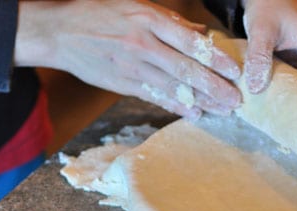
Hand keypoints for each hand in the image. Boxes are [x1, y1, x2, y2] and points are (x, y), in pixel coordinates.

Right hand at [15, 0, 242, 119]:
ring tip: (223, 110)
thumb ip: (171, 21)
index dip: (216, 59)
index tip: (235, 71)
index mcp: (149, 20)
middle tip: (236, 99)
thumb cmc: (102, 14)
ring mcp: (132, 66)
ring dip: (202, 101)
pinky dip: (176, 106)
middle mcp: (143, 43)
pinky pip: (155, 97)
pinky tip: (195, 113)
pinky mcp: (123, 84)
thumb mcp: (136, 7)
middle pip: (186, 69)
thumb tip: (203, 33)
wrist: (60, 32)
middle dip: (215, 86)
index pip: (190, 42)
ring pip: (174, 87)